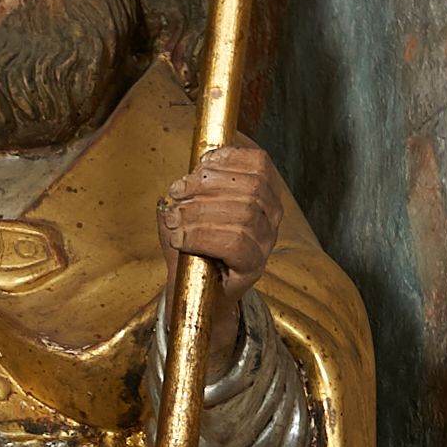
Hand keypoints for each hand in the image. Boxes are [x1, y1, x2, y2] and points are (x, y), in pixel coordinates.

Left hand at [157, 140, 281, 367]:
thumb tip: (191, 175)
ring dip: (199, 212)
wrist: (195, 286)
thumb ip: (194, 183)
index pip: (259, 164)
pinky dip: (202, 236)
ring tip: (174, 219)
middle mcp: (272, 216)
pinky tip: (181, 238)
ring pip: (242, 215)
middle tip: (178, 193)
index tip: (199, 165)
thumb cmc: (194, 242)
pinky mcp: (254, 266)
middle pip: (249, 188)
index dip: (228, 159)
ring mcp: (266, 242)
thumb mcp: (190, 204)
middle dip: (206, 186)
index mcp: (264, 192)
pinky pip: (235, 244)